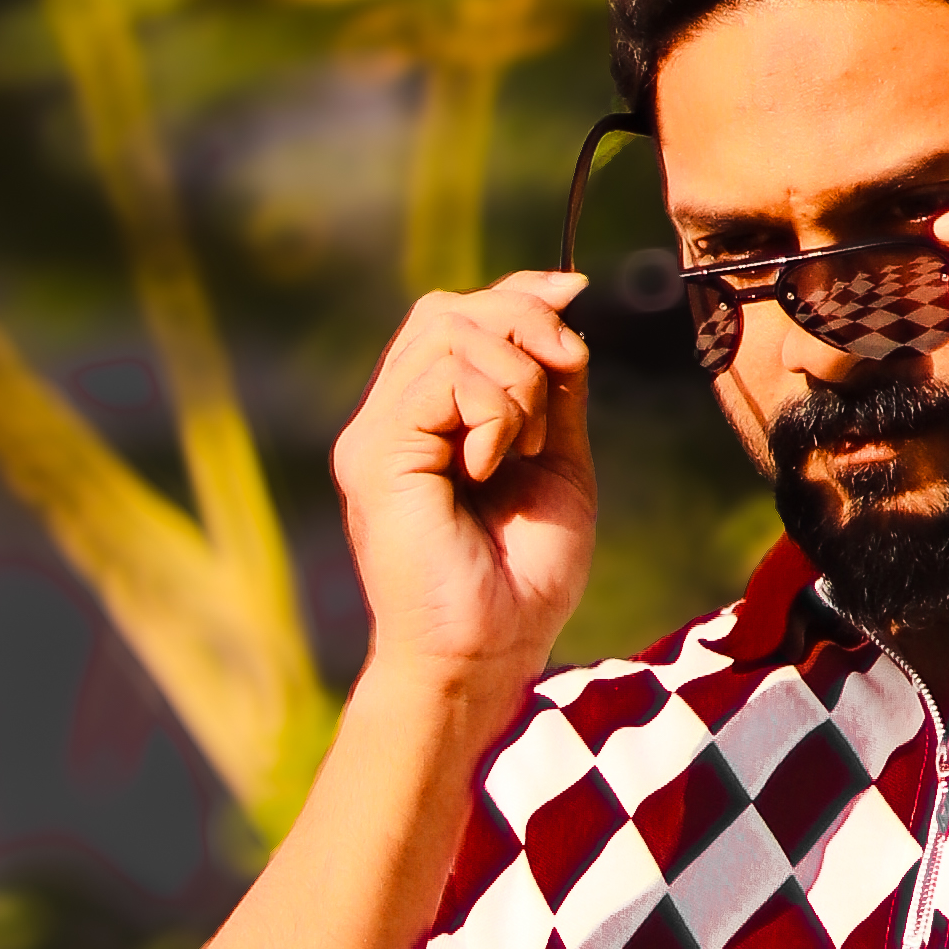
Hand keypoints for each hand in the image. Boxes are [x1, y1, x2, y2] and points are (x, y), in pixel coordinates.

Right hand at [331, 271, 597, 724]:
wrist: (488, 655)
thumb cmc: (524, 578)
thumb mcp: (557, 460)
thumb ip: (552, 386)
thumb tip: (564, 299)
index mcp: (427, 420)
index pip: (456, 316)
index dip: (515, 292)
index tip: (573, 293)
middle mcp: (391, 419)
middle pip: (449, 309)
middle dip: (524, 323)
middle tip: (563, 376)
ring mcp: (375, 436)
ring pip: (449, 332)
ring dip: (517, 380)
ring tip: (522, 451)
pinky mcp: (376, 455)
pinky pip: (445, 378)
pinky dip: (495, 410)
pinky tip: (492, 465)